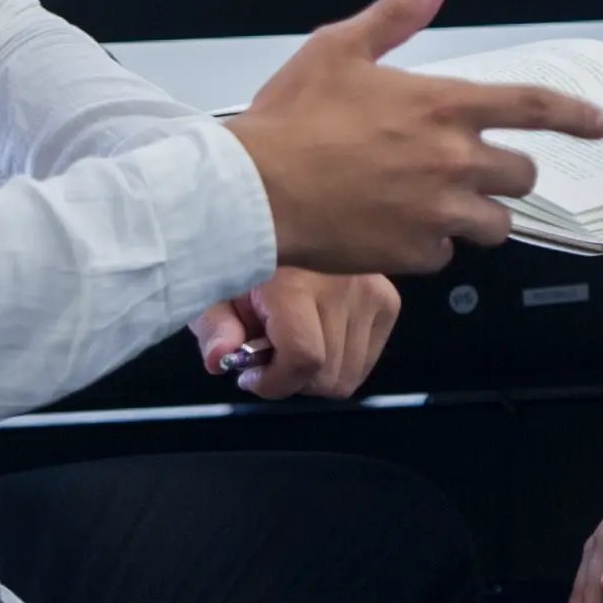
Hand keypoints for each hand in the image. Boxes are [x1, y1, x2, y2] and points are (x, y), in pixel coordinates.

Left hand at [196, 268, 400, 400]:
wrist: (283, 220)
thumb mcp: (214, 290)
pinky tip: (318, 334)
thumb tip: (219, 359)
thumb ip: (214, 328)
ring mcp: (372, 290)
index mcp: (296, 280)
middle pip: (329, 376)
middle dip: (292, 380)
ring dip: (317, 373)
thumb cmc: (243, 258)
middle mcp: (343, 284)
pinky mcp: (388, 298)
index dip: (275, 383)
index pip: (304, 356)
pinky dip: (340, 360)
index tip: (250, 376)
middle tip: (269, 355)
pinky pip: (367, 358)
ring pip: (351, 374)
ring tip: (293, 339)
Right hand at [226, 0, 602, 272]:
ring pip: (494, 224)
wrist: (254, 191)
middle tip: (472, 171)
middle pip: (522, 175)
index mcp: (444, 105)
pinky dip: (431, 244)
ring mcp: (437, 211)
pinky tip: (398, 226)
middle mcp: (452, 160)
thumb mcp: (340, 47)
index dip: (578, 117)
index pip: (536, 107)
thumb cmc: (291, 121)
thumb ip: (397, 14)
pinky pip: (446, 254)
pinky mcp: (414, 254)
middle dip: (506, 174)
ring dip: (477, 214)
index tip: (602, 125)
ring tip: (438, 203)